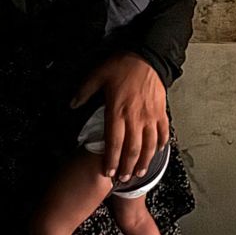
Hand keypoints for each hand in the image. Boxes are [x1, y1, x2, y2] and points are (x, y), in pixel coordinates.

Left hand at [72, 53, 167, 179]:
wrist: (147, 55)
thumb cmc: (123, 65)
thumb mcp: (97, 75)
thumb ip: (84, 92)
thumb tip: (72, 104)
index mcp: (118, 111)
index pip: (114, 143)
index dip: (111, 160)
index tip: (108, 172)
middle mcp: (135, 117)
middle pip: (132, 149)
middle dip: (127, 167)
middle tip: (123, 179)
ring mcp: (150, 116)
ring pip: (149, 145)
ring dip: (144, 161)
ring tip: (139, 172)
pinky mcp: (161, 111)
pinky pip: (163, 132)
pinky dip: (161, 144)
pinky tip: (157, 152)